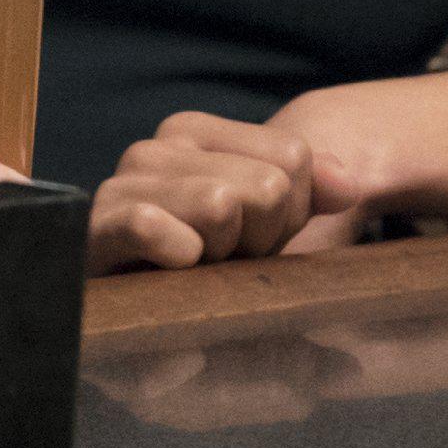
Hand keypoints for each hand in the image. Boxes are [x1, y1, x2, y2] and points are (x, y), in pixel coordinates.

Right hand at [90, 114, 330, 273]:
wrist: (119, 315)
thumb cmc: (197, 264)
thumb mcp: (263, 222)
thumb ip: (310, 191)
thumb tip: (349, 186)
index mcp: (194, 131)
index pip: (294, 158)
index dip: (290, 212)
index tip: (251, 236)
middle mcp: (155, 148)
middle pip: (266, 185)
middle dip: (258, 238)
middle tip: (221, 260)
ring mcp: (121, 185)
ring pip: (220, 204)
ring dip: (220, 257)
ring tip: (194, 270)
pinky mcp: (98, 228)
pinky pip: (153, 225)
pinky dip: (177, 257)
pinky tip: (171, 273)